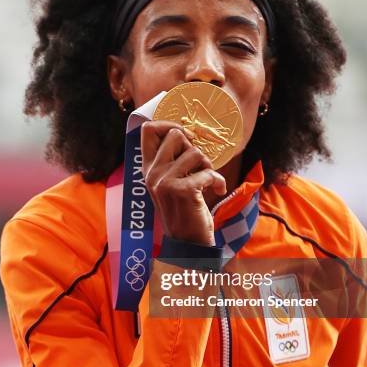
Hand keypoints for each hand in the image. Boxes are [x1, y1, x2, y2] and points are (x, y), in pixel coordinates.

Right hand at [141, 121, 226, 245]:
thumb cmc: (184, 210)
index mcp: (148, 168)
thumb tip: (186, 132)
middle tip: (198, 165)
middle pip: (175, 134)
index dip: (169, 124)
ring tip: (207, 182)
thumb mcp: (171, 182)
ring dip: (208, 166)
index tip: (186, 138)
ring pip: (195, 152)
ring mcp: (165, 181)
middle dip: (194, 146)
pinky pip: (208, 172)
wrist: (188, 242)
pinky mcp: (181, 190)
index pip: (147, 129)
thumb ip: (173, 160)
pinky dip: (218, 182)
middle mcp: (153, 173)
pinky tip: (217, 191)